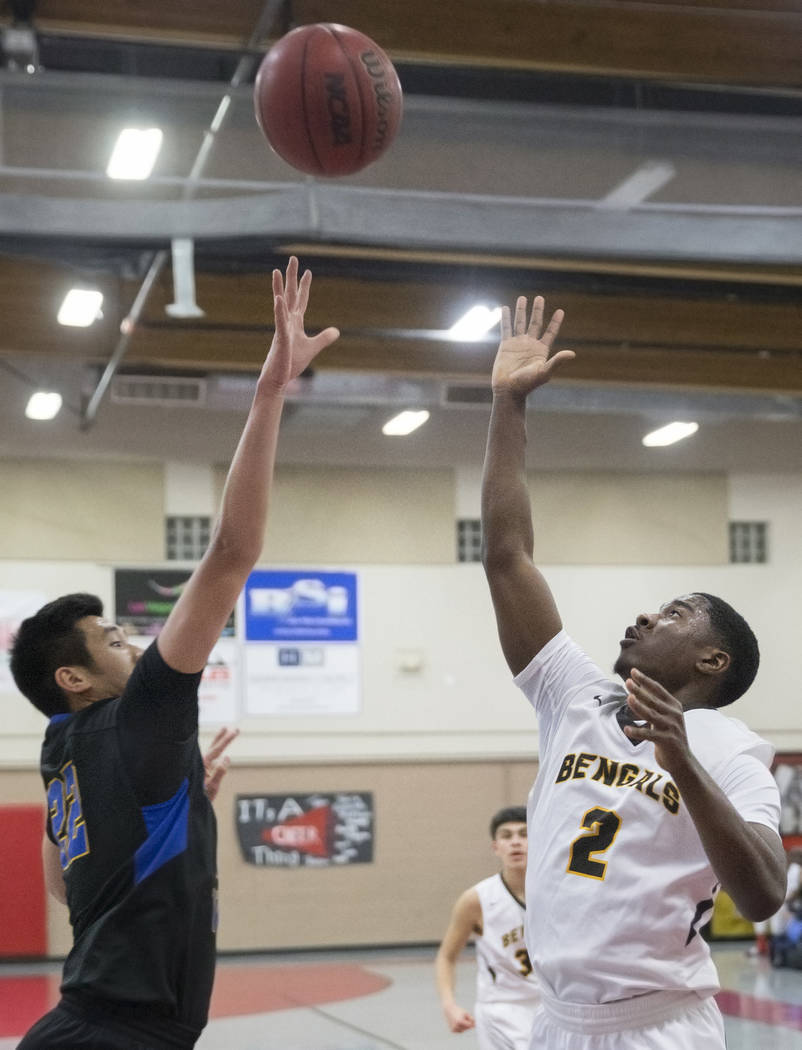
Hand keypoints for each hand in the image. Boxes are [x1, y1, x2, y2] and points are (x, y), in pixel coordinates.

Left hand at [203, 726, 238, 800]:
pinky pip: (211, 760)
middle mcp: (201, 764)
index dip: (225, 740)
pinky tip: (220, 754)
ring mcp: (202, 768)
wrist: (189, 808)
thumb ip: (219, 773)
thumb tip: (227, 757)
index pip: (216, 750)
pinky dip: (216, 752)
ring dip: (218, 742)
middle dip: (223, 737)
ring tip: (224, 732)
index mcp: (202, 765)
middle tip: (234, 729)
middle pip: (213, 747)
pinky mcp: (203, 774)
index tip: (233, 731)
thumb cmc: (199, 799)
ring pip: (212, 752)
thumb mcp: (212, 787)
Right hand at [261, 256, 339, 391]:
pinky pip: (279, 322)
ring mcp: (282, 329)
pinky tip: (279, 299)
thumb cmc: (291, 363)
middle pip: (290, 295)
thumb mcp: (312, 348)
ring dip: (279, 287)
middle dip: (291, 277)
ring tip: (277, 271)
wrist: (278, 379)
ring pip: (281, 304)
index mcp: (295, 323)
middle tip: (292, 259)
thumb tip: (336, 331)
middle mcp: (287, 322)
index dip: (304, 286)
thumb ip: (324, 338)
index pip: (301, 300)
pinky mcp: (280, 339)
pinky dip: (279, 311)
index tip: (308, 271)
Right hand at [443, 1002, 475, 1032]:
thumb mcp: (466, 1013)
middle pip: (467, 1028)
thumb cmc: (458, 1011)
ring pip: (463, 1030)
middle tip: (464, 1018)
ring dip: (464, 1026)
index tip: (471, 1019)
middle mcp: (456, 1026)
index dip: (471, 1023)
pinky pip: (459, 1031)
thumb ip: (471, 1019)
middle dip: (467, 1024)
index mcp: (460, 1021)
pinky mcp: (452, 1030)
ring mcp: (454, 1029)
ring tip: (460, 1019)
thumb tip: (475, 1026)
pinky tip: (457, 1022)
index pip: (470, 1025)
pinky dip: (460, 1028)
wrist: (449, 1010)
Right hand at [491, 295, 573, 395]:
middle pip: (535, 324)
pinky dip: (505, 319)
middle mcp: (530, 345)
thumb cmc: (527, 384)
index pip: (550, 332)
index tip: (560, 311)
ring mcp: (517, 344)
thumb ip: (557, 361)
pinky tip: (505, 308)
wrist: (508, 390)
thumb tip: (572, 354)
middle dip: (537, 311)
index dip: (555, 322)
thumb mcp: (544, 372)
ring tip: (522, 298)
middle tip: (540, 298)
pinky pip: (506, 329)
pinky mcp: (505, 346)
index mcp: (541, 350)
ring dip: (521, 311)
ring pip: (520, 323)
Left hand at [623, 668, 692, 772]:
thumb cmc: (669, 735)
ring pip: (651, 714)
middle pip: (653, 700)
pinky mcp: (667, 741)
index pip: (658, 689)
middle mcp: (674, 715)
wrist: (682, 761)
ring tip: (628, 698)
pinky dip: (637, 732)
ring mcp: (672, 728)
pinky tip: (626, 729)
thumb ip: (654, 705)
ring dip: (639, 706)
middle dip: (639, 690)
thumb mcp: (665, 717)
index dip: (645, 680)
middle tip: (626, 682)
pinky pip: (649, 734)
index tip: (633, 671)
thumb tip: (636, 690)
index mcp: (675, 706)